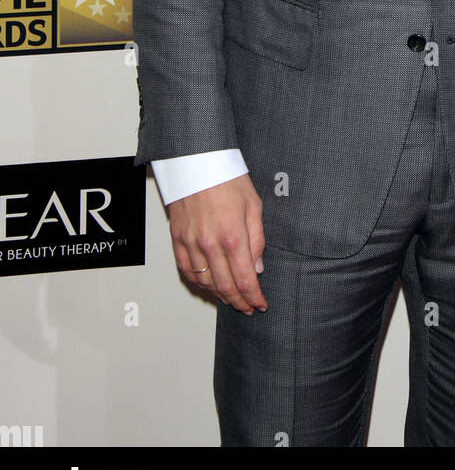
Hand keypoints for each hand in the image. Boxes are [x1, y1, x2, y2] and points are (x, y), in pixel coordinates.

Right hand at [168, 174, 266, 314]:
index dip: (254, 297)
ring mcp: (191, 243)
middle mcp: (210, 244)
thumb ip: (257, 239)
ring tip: (232, 299)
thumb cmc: (227, 178)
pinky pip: (187, 270)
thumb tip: (258, 268)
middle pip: (225, 286)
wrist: (196, 161)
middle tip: (249, 308)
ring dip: (220, 295)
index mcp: (233, 236)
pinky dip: (198, 283)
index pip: (245, 280)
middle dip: (239, 302)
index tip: (261, 304)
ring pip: (205, 282)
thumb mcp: (253, 205)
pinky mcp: (178, 239)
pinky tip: (209, 286)